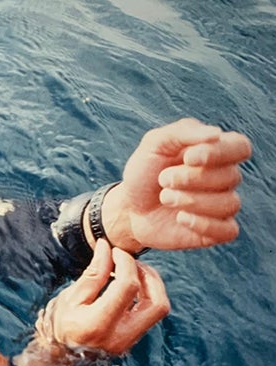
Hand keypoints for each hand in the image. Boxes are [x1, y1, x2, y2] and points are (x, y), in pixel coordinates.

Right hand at [15, 241, 169, 365]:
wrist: (58, 355)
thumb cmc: (59, 324)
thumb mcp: (71, 296)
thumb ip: (93, 273)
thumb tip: (107, 248)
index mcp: (97, 324)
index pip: (127, 287)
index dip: (125, 262)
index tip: (115, 251)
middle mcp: (118, 338)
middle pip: (156, 303)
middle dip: (149, 276)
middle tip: (131, 263)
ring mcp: (128, 342)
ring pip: (159, 309)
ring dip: (151, 285)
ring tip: (131, 273)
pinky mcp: (133, 340)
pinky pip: (149, 314)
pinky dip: (144, 295)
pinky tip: (128, 287)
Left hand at [101, 118, 251, 250]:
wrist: (128, 208)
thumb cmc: (144, 172)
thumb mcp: (154, 145)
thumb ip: (182, 132)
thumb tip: (216, 134)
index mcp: (216, 152)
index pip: (240, 147)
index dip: (218, 153)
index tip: (187, 158)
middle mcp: (225, 178)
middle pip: (231, 176)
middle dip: (192, 178)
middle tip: (163, 179)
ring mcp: (222, 205)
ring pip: (229, 204)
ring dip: (192, 201)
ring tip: (165, 198)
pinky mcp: (215, 230)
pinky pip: (227, 230)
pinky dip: (203, 224)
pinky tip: (180, 218)